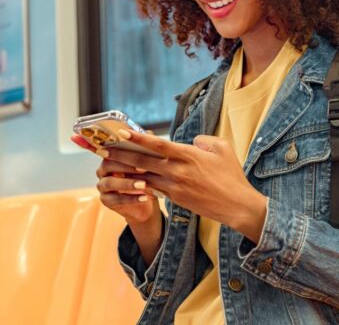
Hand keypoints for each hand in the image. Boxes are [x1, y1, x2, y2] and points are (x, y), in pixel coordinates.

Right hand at [94, 153, 158, 225]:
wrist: (146, 202)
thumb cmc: (146, 178)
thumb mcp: (146, 169)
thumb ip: (143, 160)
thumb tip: (151, 152)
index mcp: (110, 157)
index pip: (112, 151)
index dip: (125, 154)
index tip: (142, 155)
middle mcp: (102, 171)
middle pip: (107, 165)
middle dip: (125, 167)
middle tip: (143, 170)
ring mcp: (102, 186)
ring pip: (109, 183)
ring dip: (127, 183)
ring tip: (143, 185)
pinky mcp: (105, 201)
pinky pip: (115, 200)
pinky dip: (131, 199)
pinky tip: (144, 198)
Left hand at [102, 130, 267, 242]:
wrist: (236, 206)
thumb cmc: (231, 175)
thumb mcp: (222, 148)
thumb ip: (203, 140)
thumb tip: (191, 141)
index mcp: (188, 155)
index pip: (157, 145)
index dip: (137, 138)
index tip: (121, 132)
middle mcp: (177, 171)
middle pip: (143, 161)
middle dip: (120, 154)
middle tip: (102, 148)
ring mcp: (174, 187)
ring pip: (143, 177)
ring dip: (125, 171)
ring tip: (108, 165)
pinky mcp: (175, 199)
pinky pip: (153, 189)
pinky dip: (140, 184)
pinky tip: (128, 181)